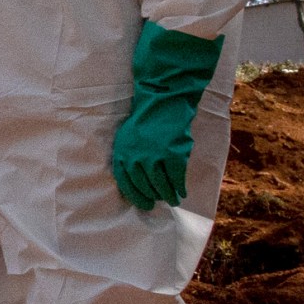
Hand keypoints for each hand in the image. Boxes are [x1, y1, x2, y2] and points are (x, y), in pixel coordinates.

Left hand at [110, 21, 224, 210]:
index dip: (134, 195)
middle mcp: (135, 157)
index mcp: (122, 152)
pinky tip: (181, 193)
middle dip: (151, 197)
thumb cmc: (145, 119)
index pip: (125, 182)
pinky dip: (179, 187)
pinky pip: (176, 178)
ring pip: (161, 185)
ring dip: (167, 195)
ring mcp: (155, 156)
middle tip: (157, 204)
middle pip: (144, 186)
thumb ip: (130, 156)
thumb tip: (135, 180)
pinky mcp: (173, 154)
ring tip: (171, 200)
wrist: (163, 99)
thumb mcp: (129, 136)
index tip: (142, 204)